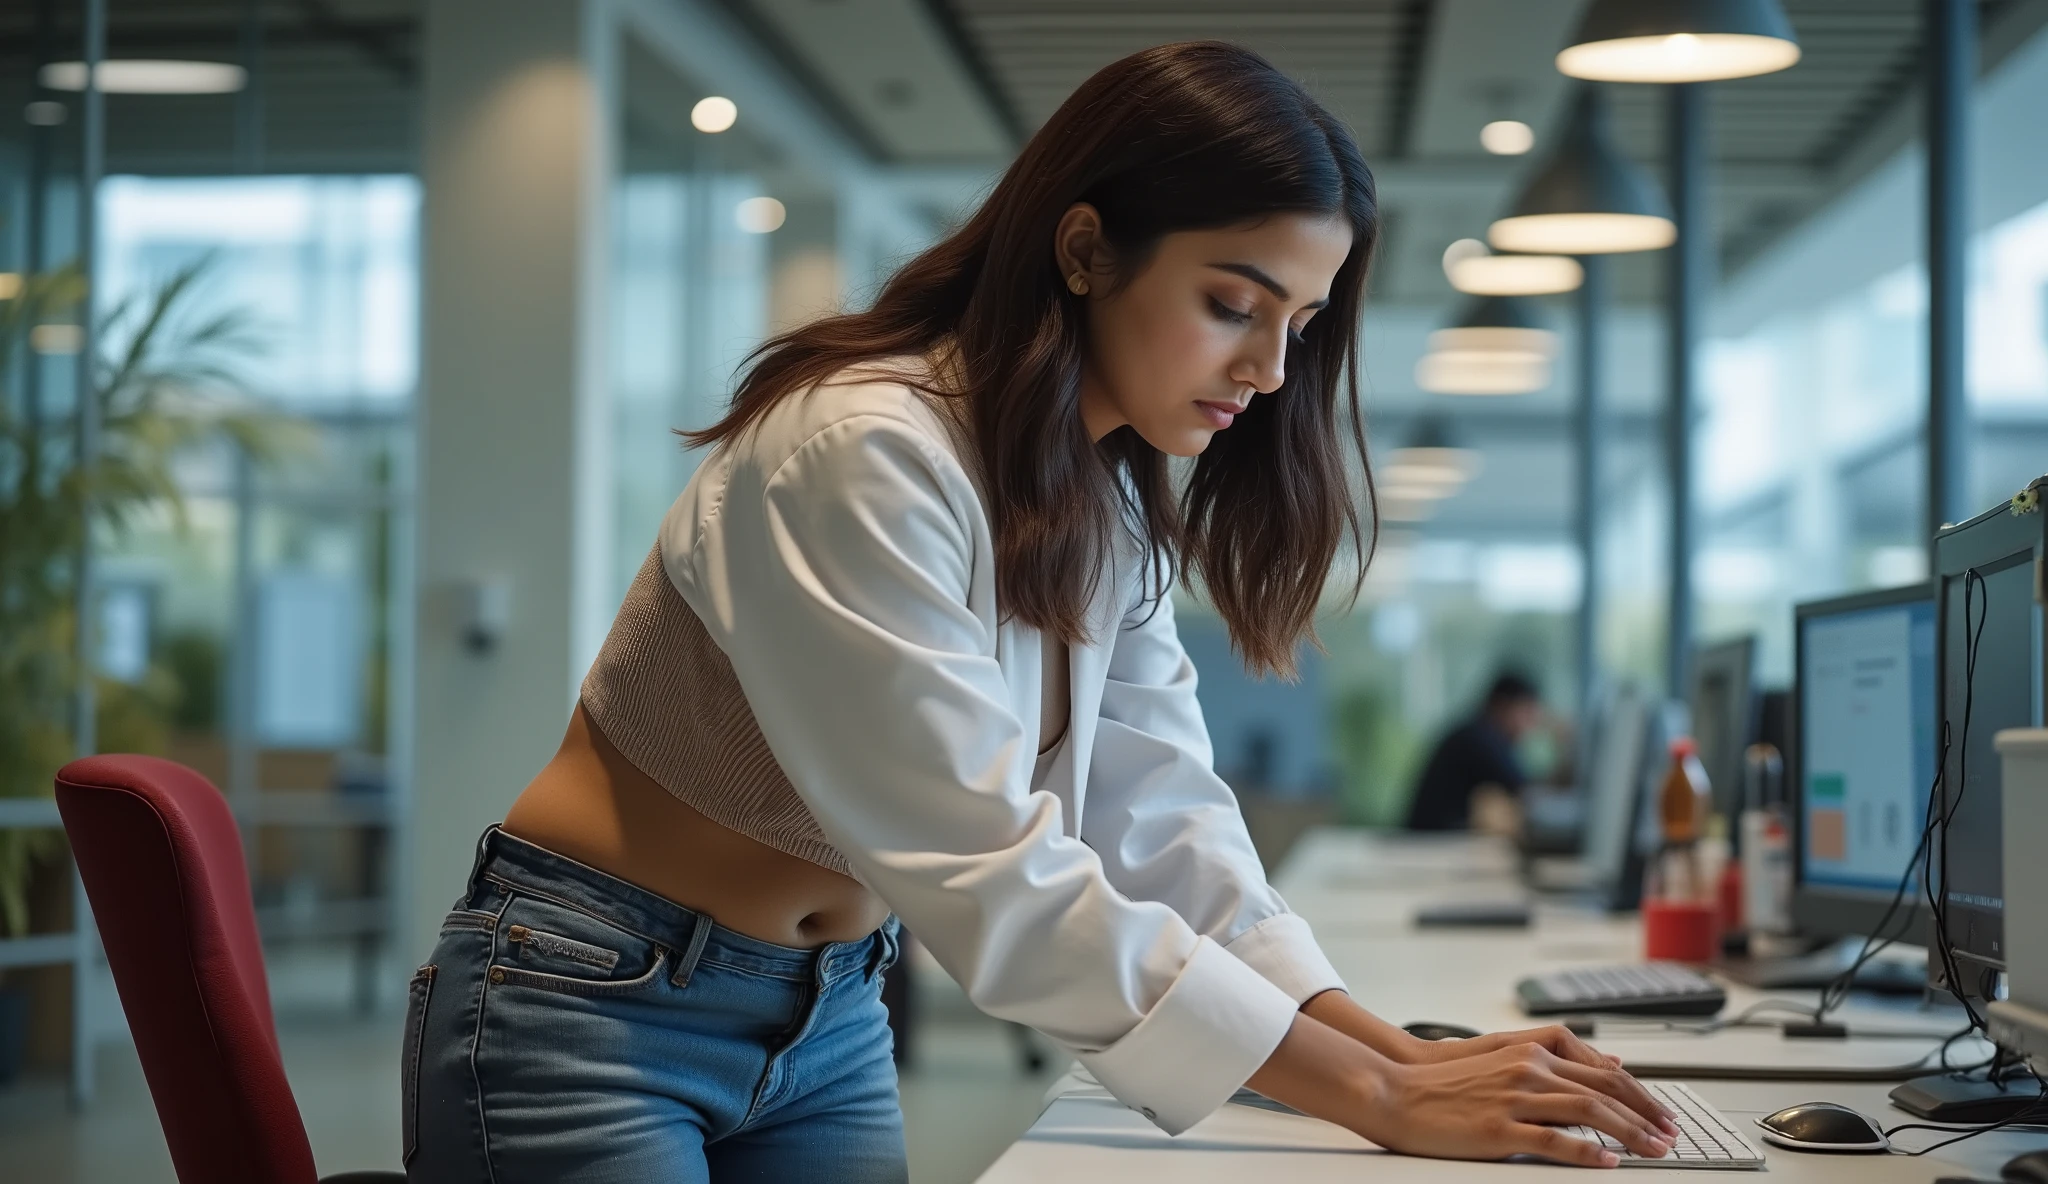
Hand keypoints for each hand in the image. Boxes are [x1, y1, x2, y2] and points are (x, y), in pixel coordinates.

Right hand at [1249, 1013, 1680, 1169]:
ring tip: (1655, 1150)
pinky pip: (1554, 1140)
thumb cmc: (1441, 1078)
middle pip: (1603, 1091)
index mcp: (1530, 1050)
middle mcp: (1529, 1069)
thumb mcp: (1500, 1055)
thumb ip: (1550, 1056)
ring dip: (1629, 1133)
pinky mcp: (1499, 1129)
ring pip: (1589, 1113)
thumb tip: (1604, 1065)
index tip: (1660, 1112)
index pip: (1600, 1071)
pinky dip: (1587, 1151)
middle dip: (1645, 1115)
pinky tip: (1607, 1161)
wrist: (1393, 1088)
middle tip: (1671, 1134)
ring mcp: (1515, 1098)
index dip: (1638, 1093)